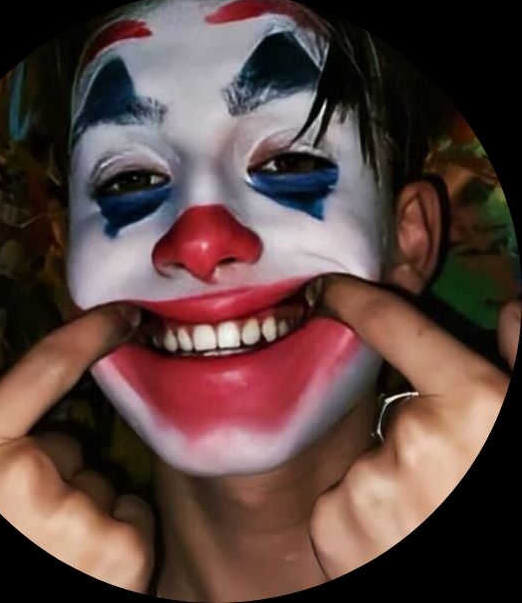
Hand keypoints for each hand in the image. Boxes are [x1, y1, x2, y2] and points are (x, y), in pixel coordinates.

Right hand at [0, 304, 153, 591]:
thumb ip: (3, 442)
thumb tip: (59, 395)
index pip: (44, 368)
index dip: (87, 331)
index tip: (124, 311)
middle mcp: (27, 485)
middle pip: (74, 446)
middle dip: (58, 477)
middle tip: (25, 524)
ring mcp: (82, 523)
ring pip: (104, 484)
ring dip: (86, 513)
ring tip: (52, 554)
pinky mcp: (125, 556)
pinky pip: (132, 517)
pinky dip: (115, 539)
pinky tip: (83, 569)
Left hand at [309, 275, 515, 577]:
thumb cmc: (510, 501)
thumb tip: (514, 310)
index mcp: (475, 407)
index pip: (396, 325)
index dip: (355, 297)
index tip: (327, 287)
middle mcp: (415, 439)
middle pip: (390, 408)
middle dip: (411, 433)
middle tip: (448, 479)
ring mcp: (369, 486)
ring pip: (368, 459)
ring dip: (391, 480)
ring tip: (428, 519)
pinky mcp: (334, 529)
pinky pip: (344, 500)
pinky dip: (364, 515)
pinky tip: (398, 542)